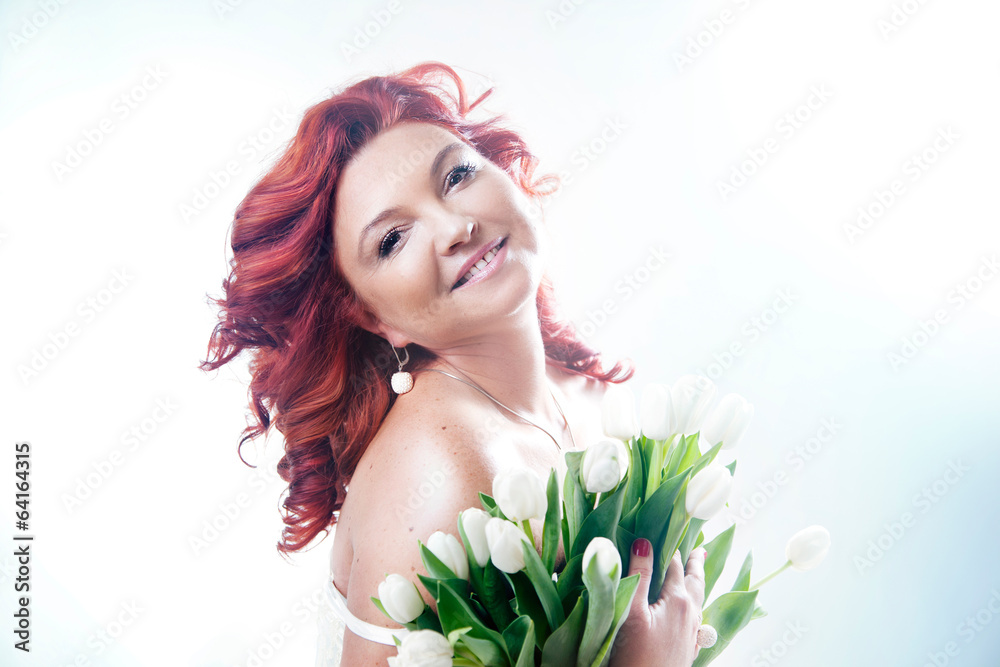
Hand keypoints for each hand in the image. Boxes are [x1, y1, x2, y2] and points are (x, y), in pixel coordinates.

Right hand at [609, 539, 706, 666]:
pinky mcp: (687, 649)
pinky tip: (692, 613)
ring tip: (695, 574)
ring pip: (698, 601)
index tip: (671, 532)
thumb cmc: (635, 655)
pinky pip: (696, 620)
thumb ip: (640, 576)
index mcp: (677, 601)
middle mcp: (690, 614)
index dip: (671, 548)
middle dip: (694, 563)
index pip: (675, 565)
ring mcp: (691, 633)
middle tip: (698, 549)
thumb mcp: (632, 612)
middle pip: (694, 582)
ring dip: (696, 584)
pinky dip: (694, 606)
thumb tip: (645, 542)